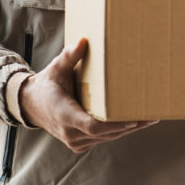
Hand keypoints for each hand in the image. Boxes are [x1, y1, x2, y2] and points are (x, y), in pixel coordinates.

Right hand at [20, 37, 156, 152]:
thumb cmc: (48, 83)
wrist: (31, 105)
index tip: (134, 119)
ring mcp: (75, 141)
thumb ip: (70, 56)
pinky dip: (119, 131)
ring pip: (107, 138)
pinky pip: (103, 139)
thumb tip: (83, 40)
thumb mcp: (57, 67)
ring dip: (128, 129)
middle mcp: (70, 133)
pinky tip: (136, 122)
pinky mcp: (80, 144)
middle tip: (153, 115)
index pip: (93, 126)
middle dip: (131, 125)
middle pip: (106, 134)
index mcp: (65, 114)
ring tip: (150, 118)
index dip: (115, 125)